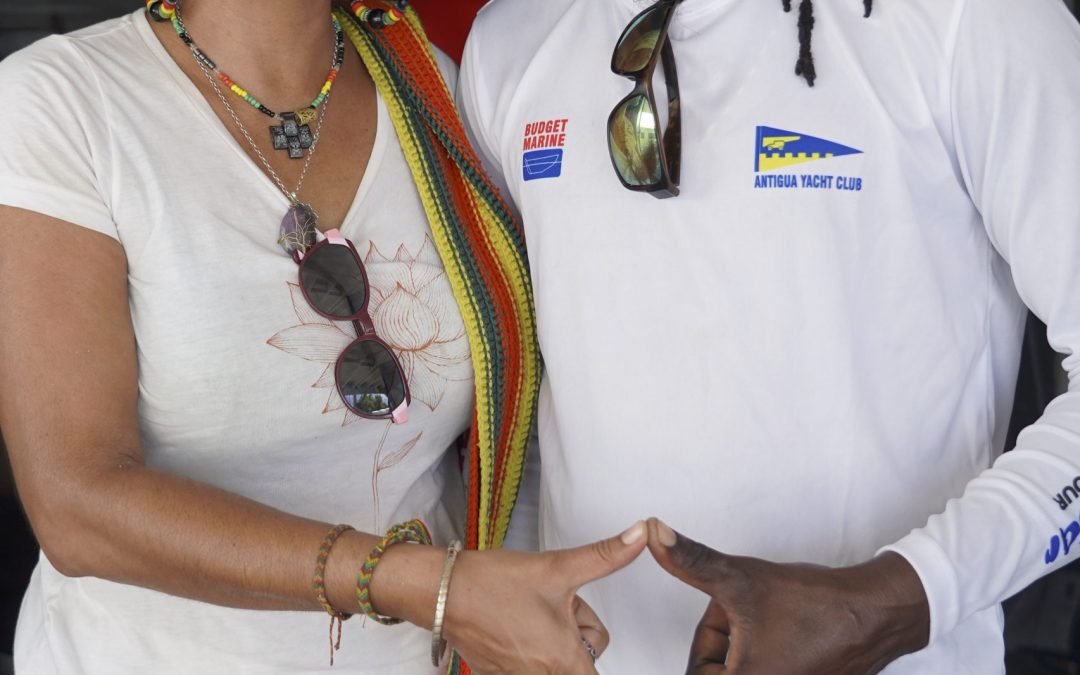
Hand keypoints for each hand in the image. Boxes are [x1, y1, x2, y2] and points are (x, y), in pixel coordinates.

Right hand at [445, 521, 647, 673]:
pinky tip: (512, 620)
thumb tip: (639, 536)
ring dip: (550, 637)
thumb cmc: (493, 584)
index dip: (591, 636)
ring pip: (553, 661)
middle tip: (553, 603)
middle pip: (579, 661)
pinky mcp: (495, 674)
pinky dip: (526, 644)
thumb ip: (605, 556)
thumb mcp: (557, 566)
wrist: (441, 590)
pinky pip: (526, 664)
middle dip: (573, 631)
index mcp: (562, 657)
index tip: (577, 619)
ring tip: (530, 610)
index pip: (598, 671)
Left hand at [646, 518, 928, 674]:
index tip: (735, 619)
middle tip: (752, 616)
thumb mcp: (739, 578)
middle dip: (724, 639)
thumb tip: (654, 534)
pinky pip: (763, 671)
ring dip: (744, 644)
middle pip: (714, 670)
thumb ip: (690, 561)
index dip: (708, 638)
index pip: (696, 671)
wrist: (876, 612)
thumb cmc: (814, 603)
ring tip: (773, 622)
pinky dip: (766, 652)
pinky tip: (788, 632)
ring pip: (739, 669)